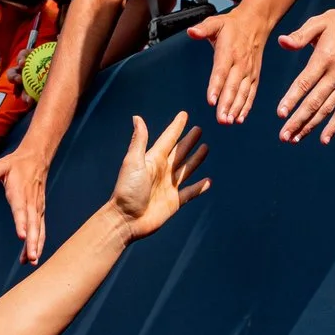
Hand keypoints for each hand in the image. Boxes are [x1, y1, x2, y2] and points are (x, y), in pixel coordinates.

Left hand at [0, 145, 51, 263]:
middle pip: (33, 225)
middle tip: (31, 258)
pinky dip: (37, 244)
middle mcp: (31, 203)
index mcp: (20, 193)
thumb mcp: (3, 165)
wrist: (36, 159)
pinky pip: (40, 230)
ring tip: (31, 262)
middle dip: (32, 242)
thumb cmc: (16, 164)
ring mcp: (37, 209)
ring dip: (36, 246)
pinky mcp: (40, 212)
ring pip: (38, 231)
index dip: (21, 223)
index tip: (21, 236)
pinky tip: (30, 258)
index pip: (21, 211)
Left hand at [106, 112, 211, 240]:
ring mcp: (169, 187)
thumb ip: (139, 140)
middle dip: (189, 141)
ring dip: (196, 159)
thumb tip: (137, 117)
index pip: (168, 139)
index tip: (184, 115)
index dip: (176, 127)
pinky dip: (199, 187)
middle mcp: (162, 171)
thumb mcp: (133, 162)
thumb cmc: (127, 190)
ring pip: (187, 169)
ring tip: (205, 148)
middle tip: (199, 130)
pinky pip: (190, 192)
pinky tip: (208, 181)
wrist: (126, 219)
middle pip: (180, 152)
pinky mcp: (174, 202)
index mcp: (153, 160)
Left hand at [190, 4, 276, 125]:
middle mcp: (240, 63)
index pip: (221, 71)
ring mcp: (249, 71)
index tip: (211, 101)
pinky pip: (251, 93)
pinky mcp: (254, 76)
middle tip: (221, 120)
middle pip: (233, 86)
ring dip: (236, 108)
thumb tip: (191, 32)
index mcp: (229, 52)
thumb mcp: (216, 22)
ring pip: (243, 92)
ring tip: (229, 122)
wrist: (256, 23)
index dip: (216, 86)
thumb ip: (203, 29)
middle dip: (227, 104)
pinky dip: (246, 106)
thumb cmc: (232, 25)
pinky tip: (240, 118)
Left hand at [274, 6, 334, 143]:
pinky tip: (324, 139)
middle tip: (283, 135)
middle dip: (298, 120)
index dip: (292, 99)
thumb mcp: (318, 23)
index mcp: (325, 58)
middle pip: (315, 102)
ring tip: (295, 139)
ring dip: (311, 126)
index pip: (305, 83)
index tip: (280, 114)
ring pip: (328, 109)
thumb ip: (299, 36)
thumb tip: (281, 42)